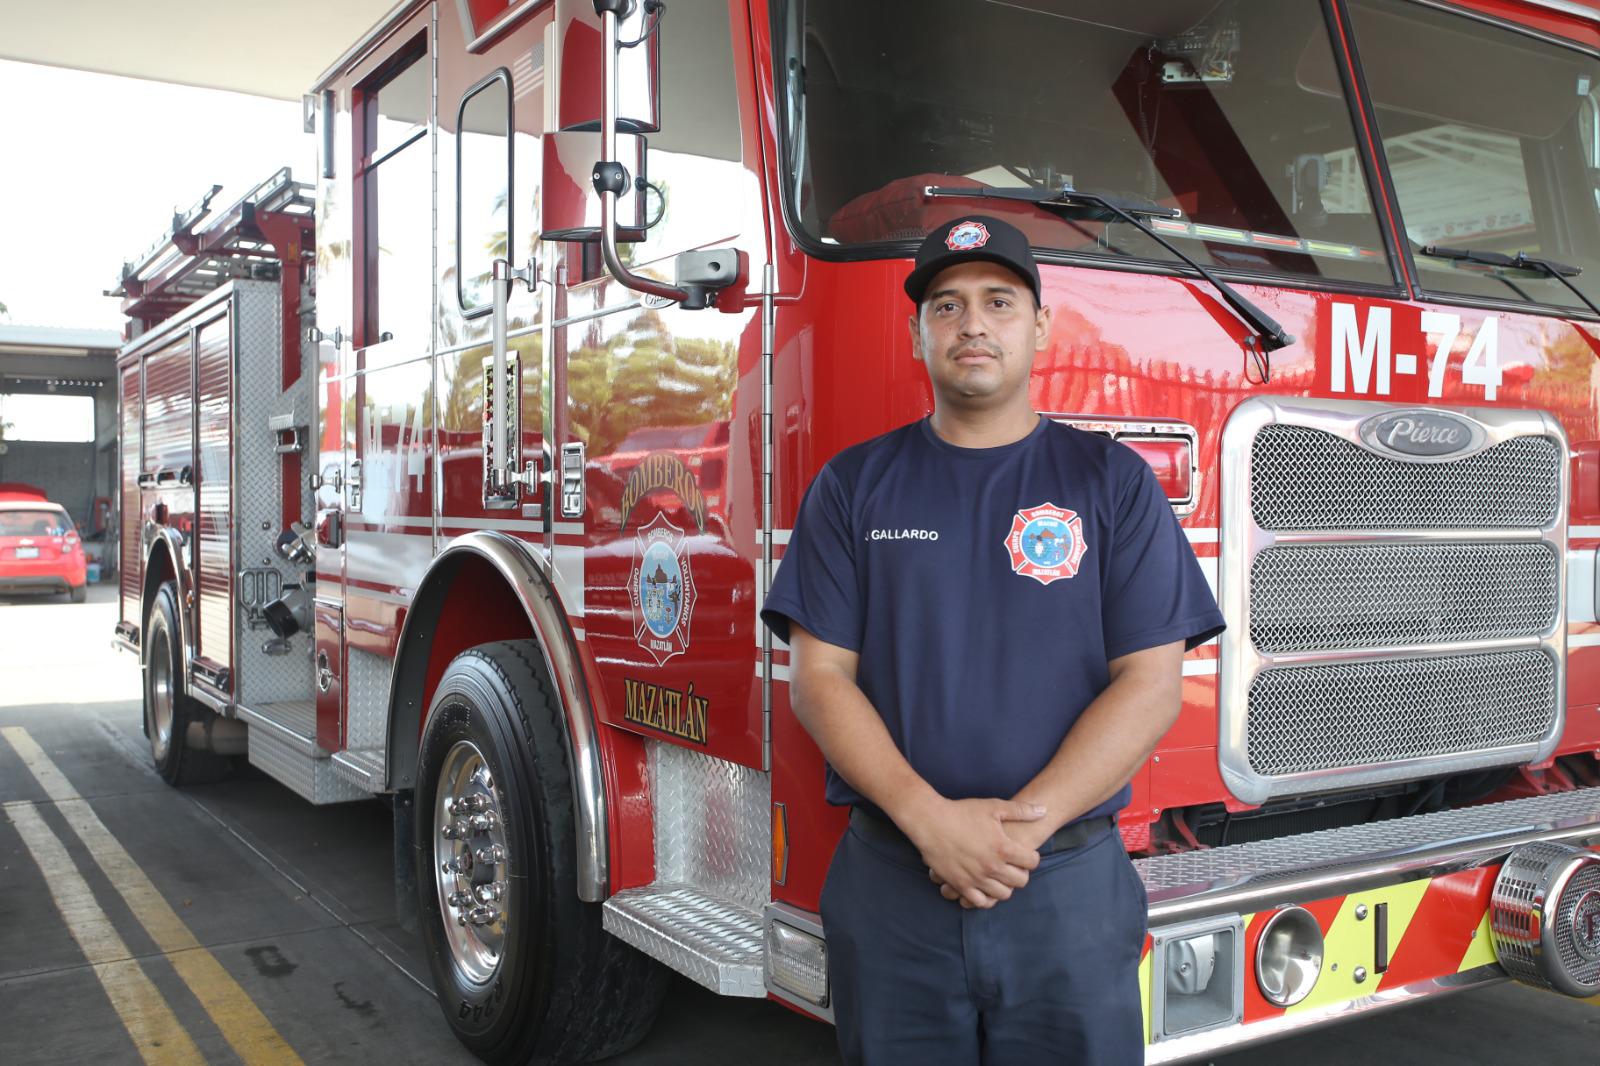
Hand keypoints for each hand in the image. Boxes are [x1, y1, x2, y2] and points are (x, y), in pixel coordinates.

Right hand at [899, 796, 1044, 908]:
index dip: (1031, 857)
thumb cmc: (962, 812)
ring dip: (1005, 886)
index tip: (1024, 853)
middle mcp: (992, 866)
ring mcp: (976, 878)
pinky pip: (981, 902)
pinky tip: (985, 887)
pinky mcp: (961, 885)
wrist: (930, 821)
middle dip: (1021, 873)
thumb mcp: (993, 807)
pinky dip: (987, 898)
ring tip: (999, 875)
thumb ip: (1021, 810)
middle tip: (1012, 865)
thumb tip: (1044, 810)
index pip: (1032, 862)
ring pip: (1003, 894)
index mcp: (1003, 848)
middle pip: (1021, 881)